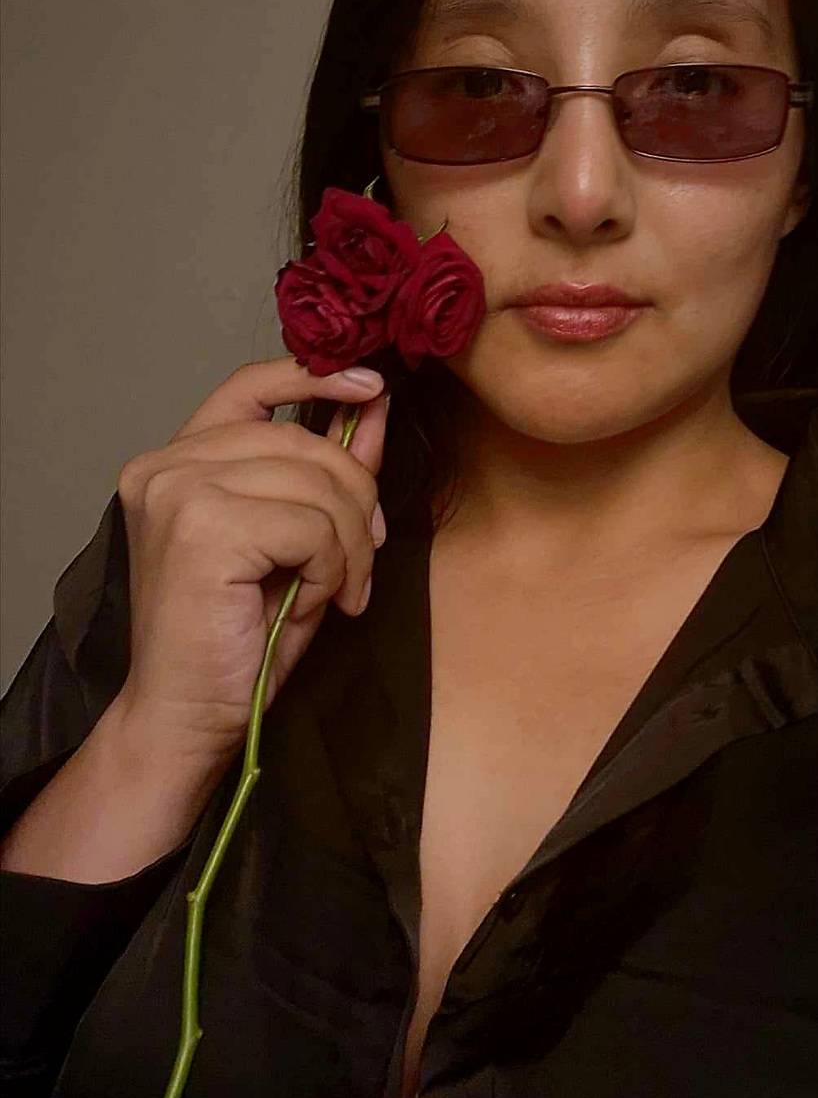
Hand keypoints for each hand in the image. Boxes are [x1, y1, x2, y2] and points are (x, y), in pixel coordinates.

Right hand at [113, 356, 390, 760]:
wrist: (183, 722)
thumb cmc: (233, 642)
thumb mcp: (297, 544)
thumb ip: (328, 475)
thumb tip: (371, 407)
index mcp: (176, 462)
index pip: (249, 385)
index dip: (315, 375)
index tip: (370, 387)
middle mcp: (166, 466)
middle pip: (302, 439)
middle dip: (356, 497)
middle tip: (364, 557)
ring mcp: (178, 492)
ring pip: (316, 482)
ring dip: (351, 542)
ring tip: (340, 589)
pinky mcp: (201, 529)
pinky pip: (311, 525)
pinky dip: (333, 566)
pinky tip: (316, 601)